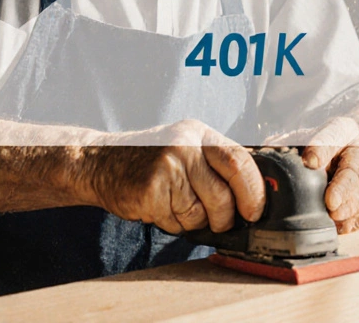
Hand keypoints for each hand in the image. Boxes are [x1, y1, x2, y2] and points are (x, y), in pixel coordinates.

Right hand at [83, 120, 264, 234]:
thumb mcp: (186, 147)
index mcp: (199, 133)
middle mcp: (184, 145)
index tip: (255, 211)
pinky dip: (173, 225)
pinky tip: (160, 209)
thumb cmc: (151, 160)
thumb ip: (217, 163)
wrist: (100, 162)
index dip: (253, 191)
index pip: (239, 161)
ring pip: (200, 213)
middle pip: (223, 194)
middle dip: (227, 217)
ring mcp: (166, 166)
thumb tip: (257, 194)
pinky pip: (176, 222)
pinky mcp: (150, 190)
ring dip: (194, 222)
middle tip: (222, 223)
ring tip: (178, 208)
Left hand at [274, 117, 358, 233]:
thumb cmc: (324, 147)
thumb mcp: (308, 136)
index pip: (335, 135)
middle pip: (356, 169)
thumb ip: (287, 144)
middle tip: (330, 202)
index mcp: (343, 130)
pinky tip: (342, 227)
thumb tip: (263, 151)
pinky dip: (356, 220)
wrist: (357, 152)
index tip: (310, 162)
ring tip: (334, 218)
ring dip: (350, 208)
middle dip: (344, 187)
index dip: (323, 148)